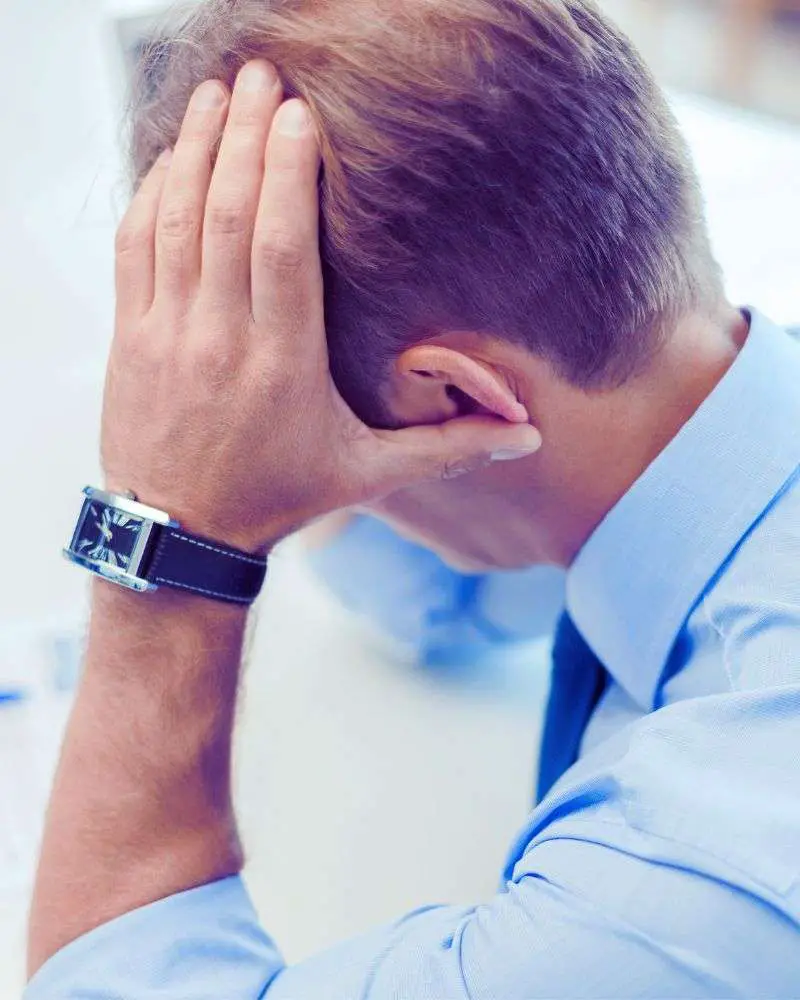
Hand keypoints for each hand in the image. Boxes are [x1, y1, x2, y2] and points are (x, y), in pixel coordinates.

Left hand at [105, 60, 541, 551]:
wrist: (181, 535)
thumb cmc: (279, 498)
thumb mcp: (367, 476)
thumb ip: (449, 449)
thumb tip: (531, 437)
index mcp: (283, 366)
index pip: (281, 249)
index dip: (286, 176)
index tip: (298, 117)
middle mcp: (220, 341)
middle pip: (227, 217)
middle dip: (244, 137)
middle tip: (263, 76)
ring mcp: (165, 335)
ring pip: (176, 221)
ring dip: (194, 149)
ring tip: (217, 93)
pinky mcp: (130, 337)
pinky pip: (134, 248)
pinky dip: (151, 194)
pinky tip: (172, 155)